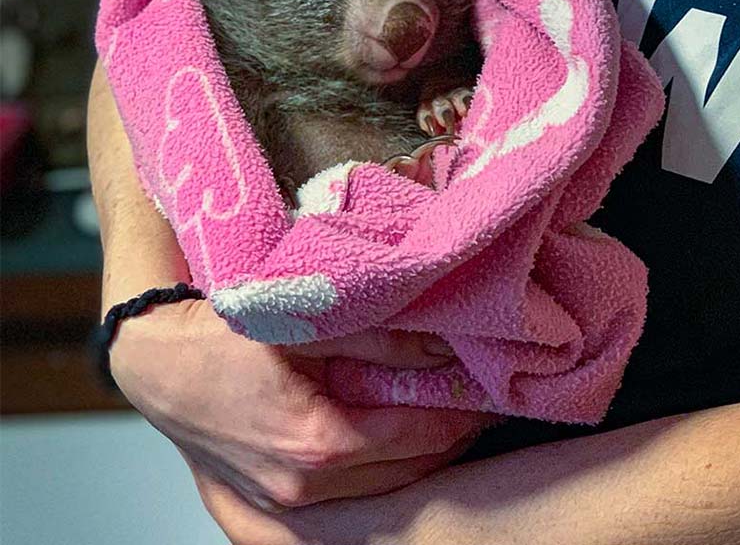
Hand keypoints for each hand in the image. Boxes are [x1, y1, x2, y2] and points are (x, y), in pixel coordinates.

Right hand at [109, 299, 488, 519]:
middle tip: (473, 404)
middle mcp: (300, 494)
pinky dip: (372, 489)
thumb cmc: (221, 336)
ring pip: (376, 499)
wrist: (155, 363)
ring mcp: (277, 513)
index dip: (460, 412)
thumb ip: (380, 334)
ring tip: (439, 424)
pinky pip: (336, 515)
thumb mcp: (304, 322)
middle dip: (446, 438)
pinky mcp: (259, 516)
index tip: (486, 389)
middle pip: (405, 476)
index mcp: (316, 447)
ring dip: (413, 463)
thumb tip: (441, 345)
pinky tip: (388, 460)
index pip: (420, 437)